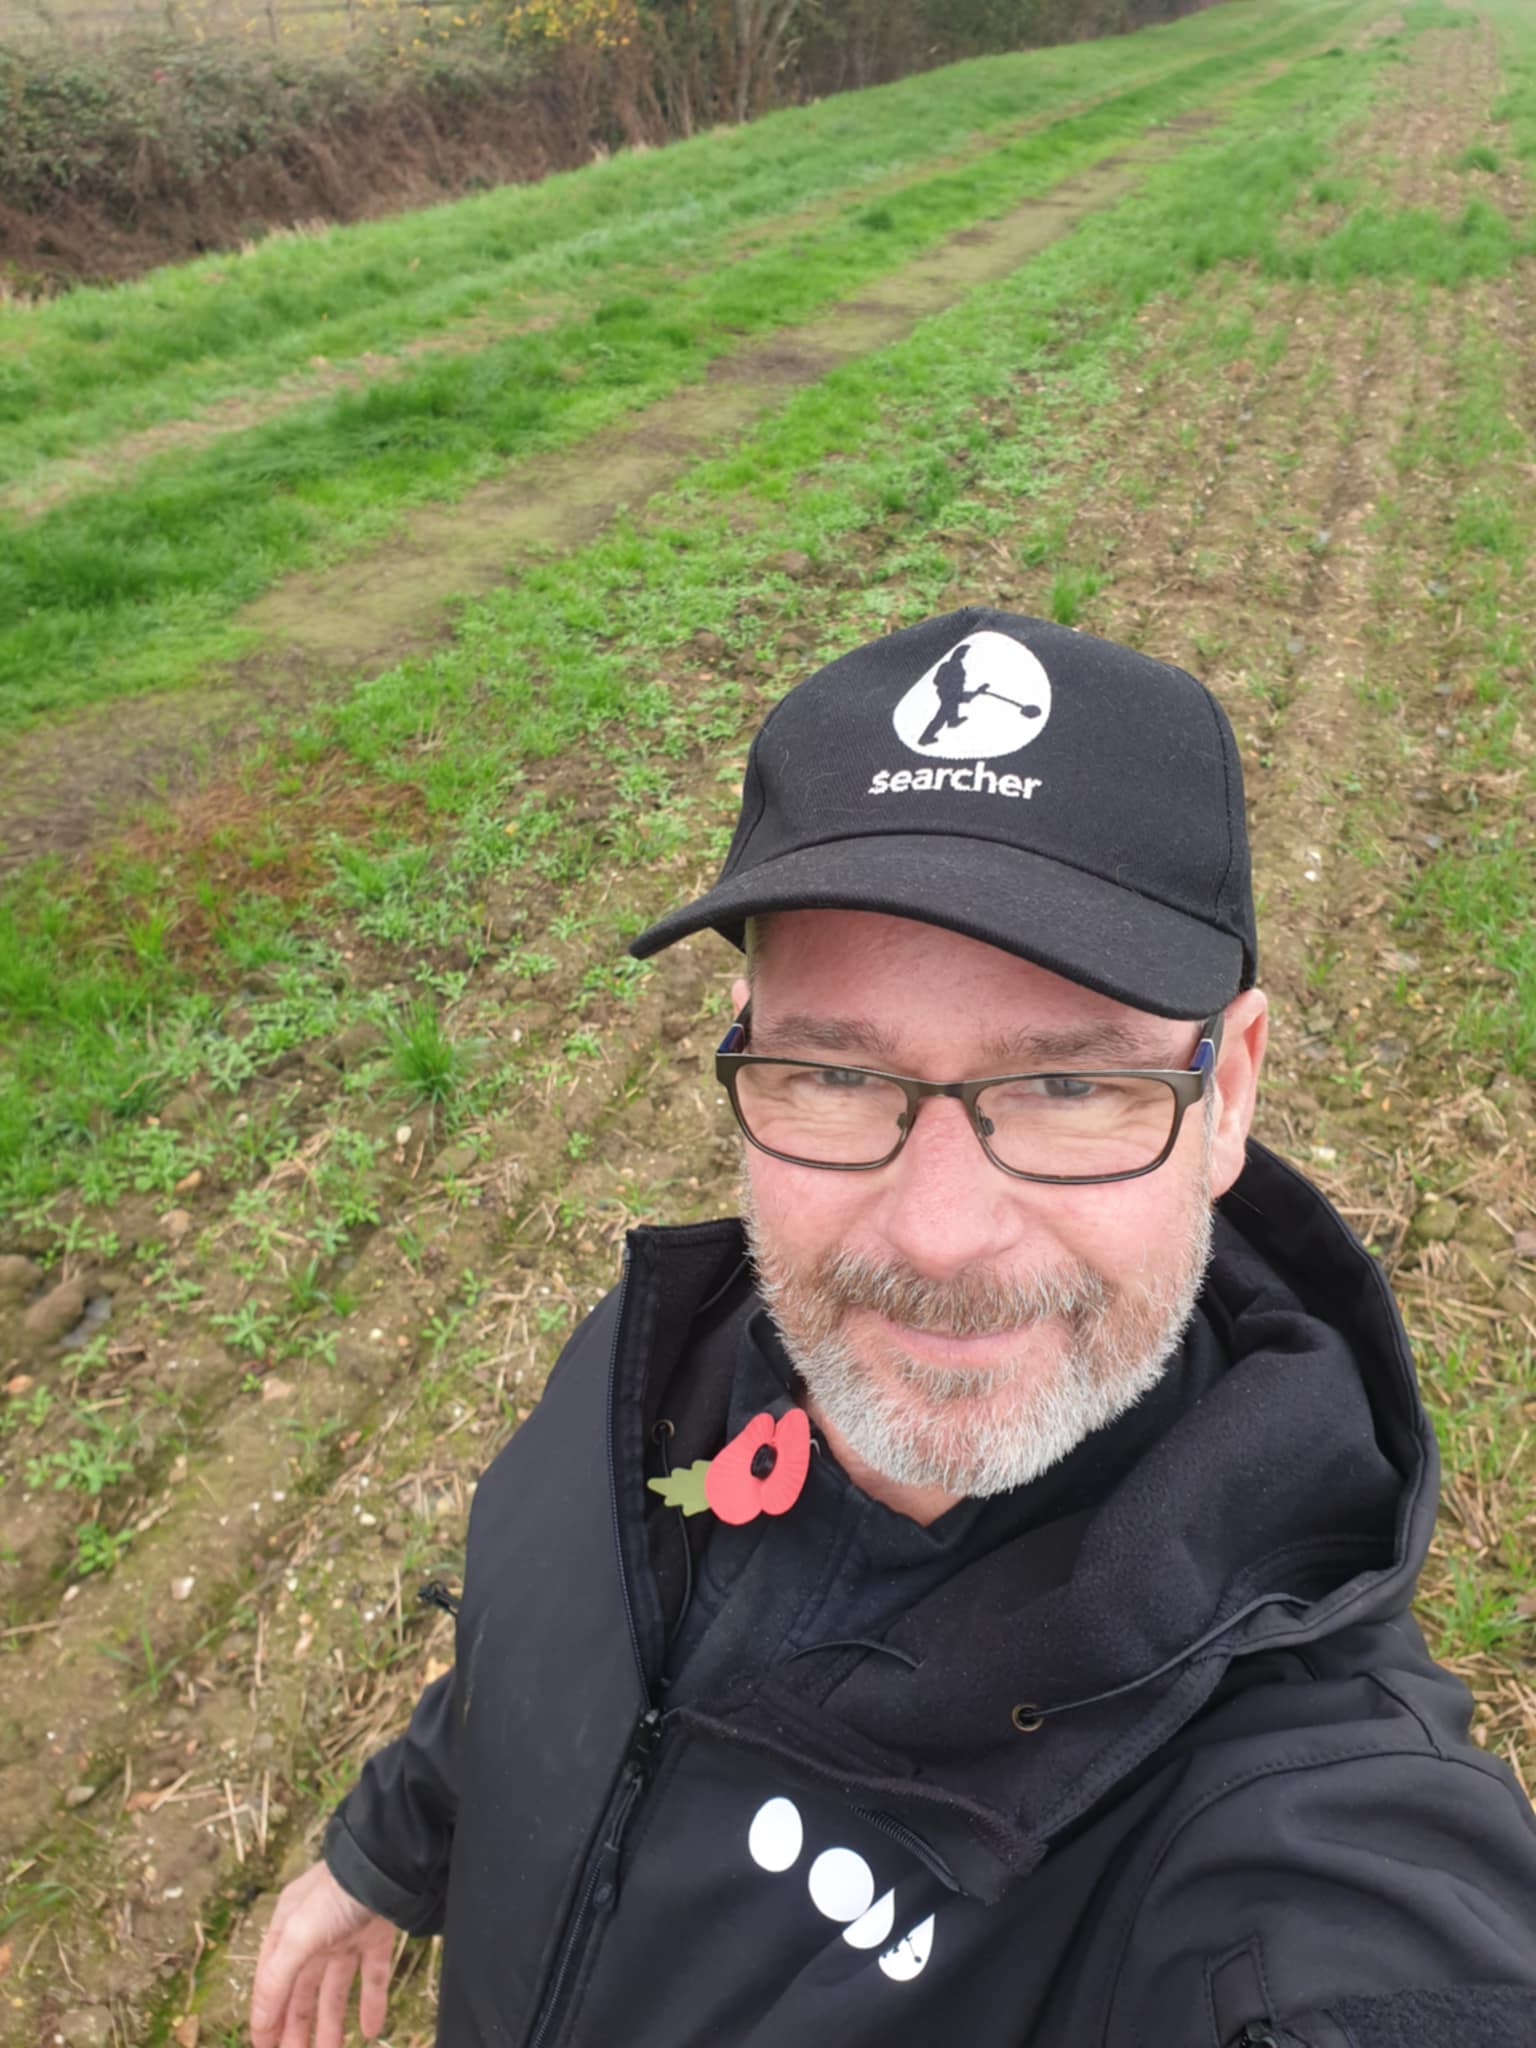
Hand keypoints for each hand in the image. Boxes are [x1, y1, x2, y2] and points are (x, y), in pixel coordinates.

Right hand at [250, 1859, 395, 2047]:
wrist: (387, 1863)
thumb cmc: (335, 1894)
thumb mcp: (297, 1935)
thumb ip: (276, 1979)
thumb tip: (259, 2020)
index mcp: (287, 1928)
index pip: (271, 1981)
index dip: (268, 2017)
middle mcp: (314, 1932)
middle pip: (302, 1990)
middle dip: (298, 2028)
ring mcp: (346, 1933)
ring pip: (335, 1989)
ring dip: (332, 2024)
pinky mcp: (376, 1935)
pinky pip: (372, 1975)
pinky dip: (372, 2003)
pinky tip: (372, 2031)